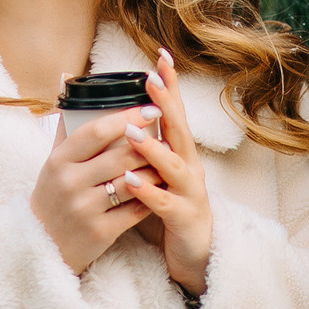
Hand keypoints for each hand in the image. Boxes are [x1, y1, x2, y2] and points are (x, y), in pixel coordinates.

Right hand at [29, 105, 162, 273]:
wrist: (41, 245)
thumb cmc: (52, 196)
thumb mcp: (52, 164)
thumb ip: (66, 131)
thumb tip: (74, 93)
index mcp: (58, 161)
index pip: (96, 132)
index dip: (126, 117)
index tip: (150, 108)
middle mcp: (70, 183)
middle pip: (120, 156)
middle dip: (148, 143)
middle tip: (167, 134)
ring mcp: (85, 209)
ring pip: (132, 182)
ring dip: (155, 169)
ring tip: (168, 159)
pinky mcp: (100, 231)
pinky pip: (135, 209)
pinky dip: (152, 196)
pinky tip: (161, 187)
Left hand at [114, 48, 214, 295]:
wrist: (192, 252)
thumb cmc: (168, 206)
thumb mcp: (156, 171)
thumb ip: (141, 146)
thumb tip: (116, 116)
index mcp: (179, 152)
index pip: (173, 112)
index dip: (169, 85)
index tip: (159, 55)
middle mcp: (189, 166)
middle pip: (179, 130)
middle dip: (166, 104)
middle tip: (151, 79)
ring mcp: (189, 192)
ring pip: (173, 166)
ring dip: (153, 147)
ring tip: (131, 131)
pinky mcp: (183, 218)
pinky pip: (163, 203)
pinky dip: (146, 191)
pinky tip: (128, 181)